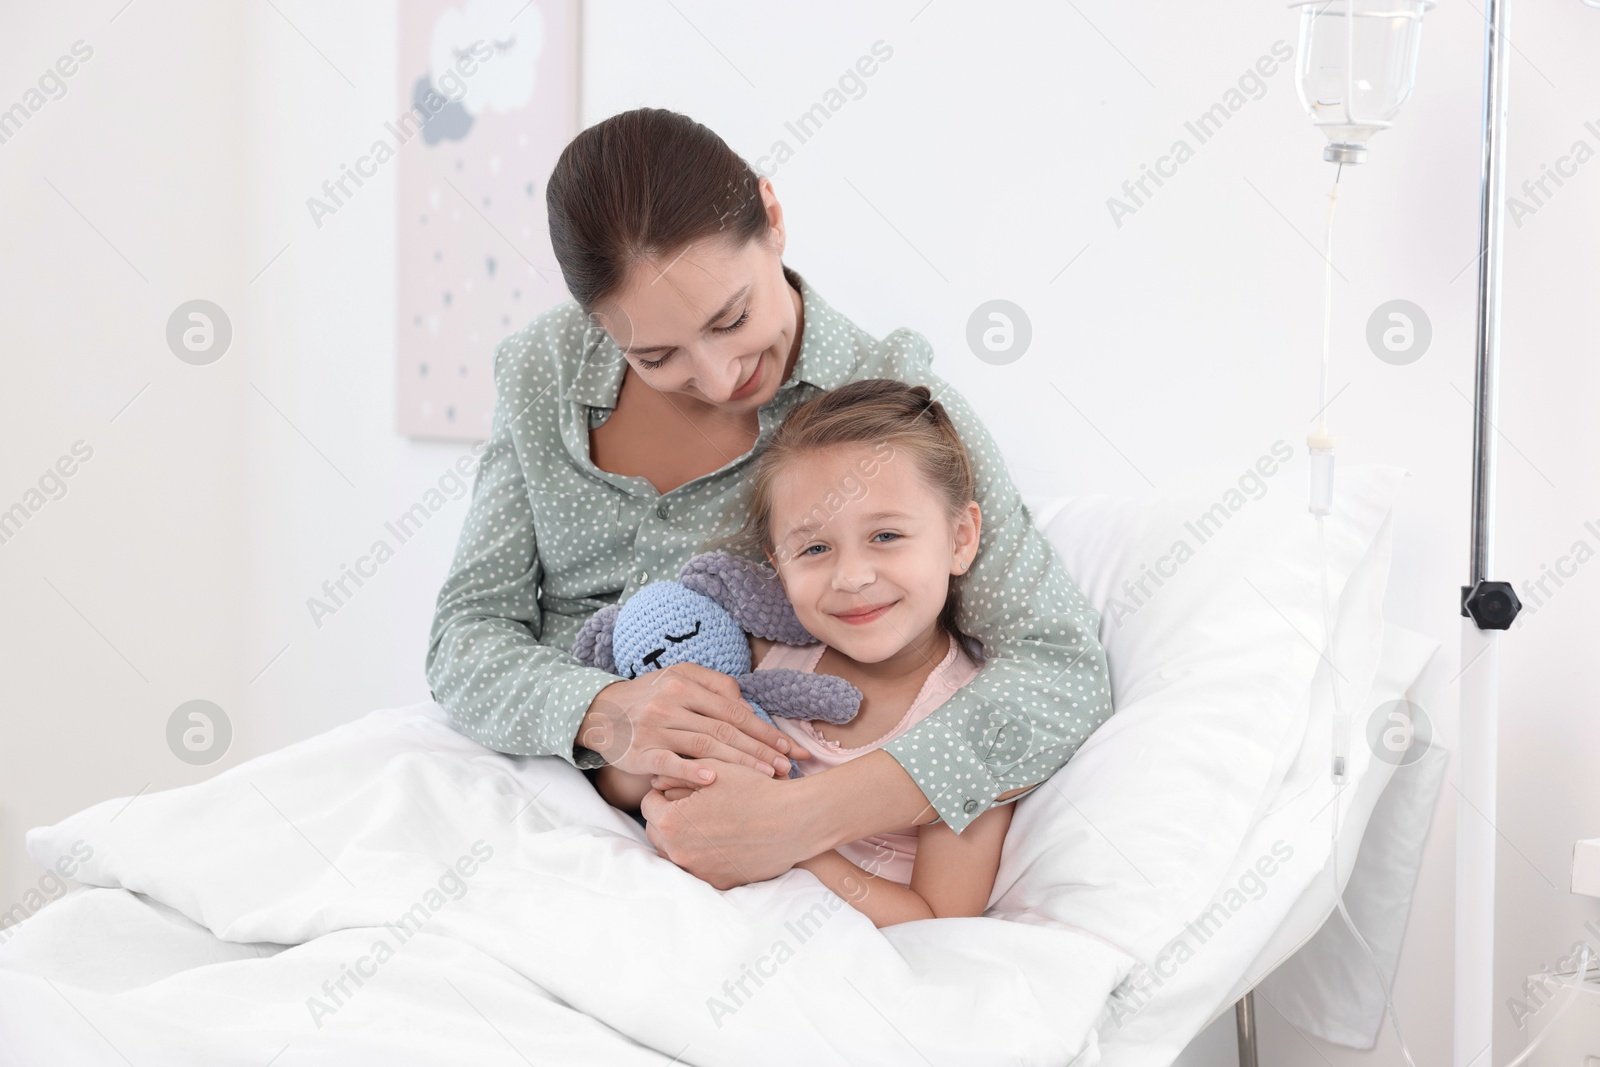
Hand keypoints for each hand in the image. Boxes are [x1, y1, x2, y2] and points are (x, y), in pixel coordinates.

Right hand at [578, 664, 808, 784]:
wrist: (599, 712)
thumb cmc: (648, 696)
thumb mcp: (678, 676)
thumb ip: (714, 685)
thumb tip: (746, 706)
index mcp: (685, 684)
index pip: (733, 710)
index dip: (763, 730)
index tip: (787, 748)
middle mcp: (671, 703)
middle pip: (725, 729)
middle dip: (760, 750)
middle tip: (785, 768)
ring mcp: (654, 728)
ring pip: (705, 745)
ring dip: (739, 763)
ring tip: (765, 776)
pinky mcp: (640, 752)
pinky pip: (669, 763)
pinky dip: (692, 772)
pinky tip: (714, 780)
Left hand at [641, 762, 815, 888]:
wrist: (794, 822)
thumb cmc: (755, 790)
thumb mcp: (714, 771)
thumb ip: (678, 774)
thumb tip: (656, 781)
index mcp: (673, 823)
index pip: (647, 805)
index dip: (660, 792)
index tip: (674, 788)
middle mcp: (680, 853)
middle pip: (655, 832)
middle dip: (665, 817)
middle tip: (685, 804)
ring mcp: (699, 872)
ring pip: (673, 854)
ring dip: (679, 838)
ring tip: (702, 822)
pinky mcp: (718, 883)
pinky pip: (697, 868)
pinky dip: (700, 855)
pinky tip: (718, 840)